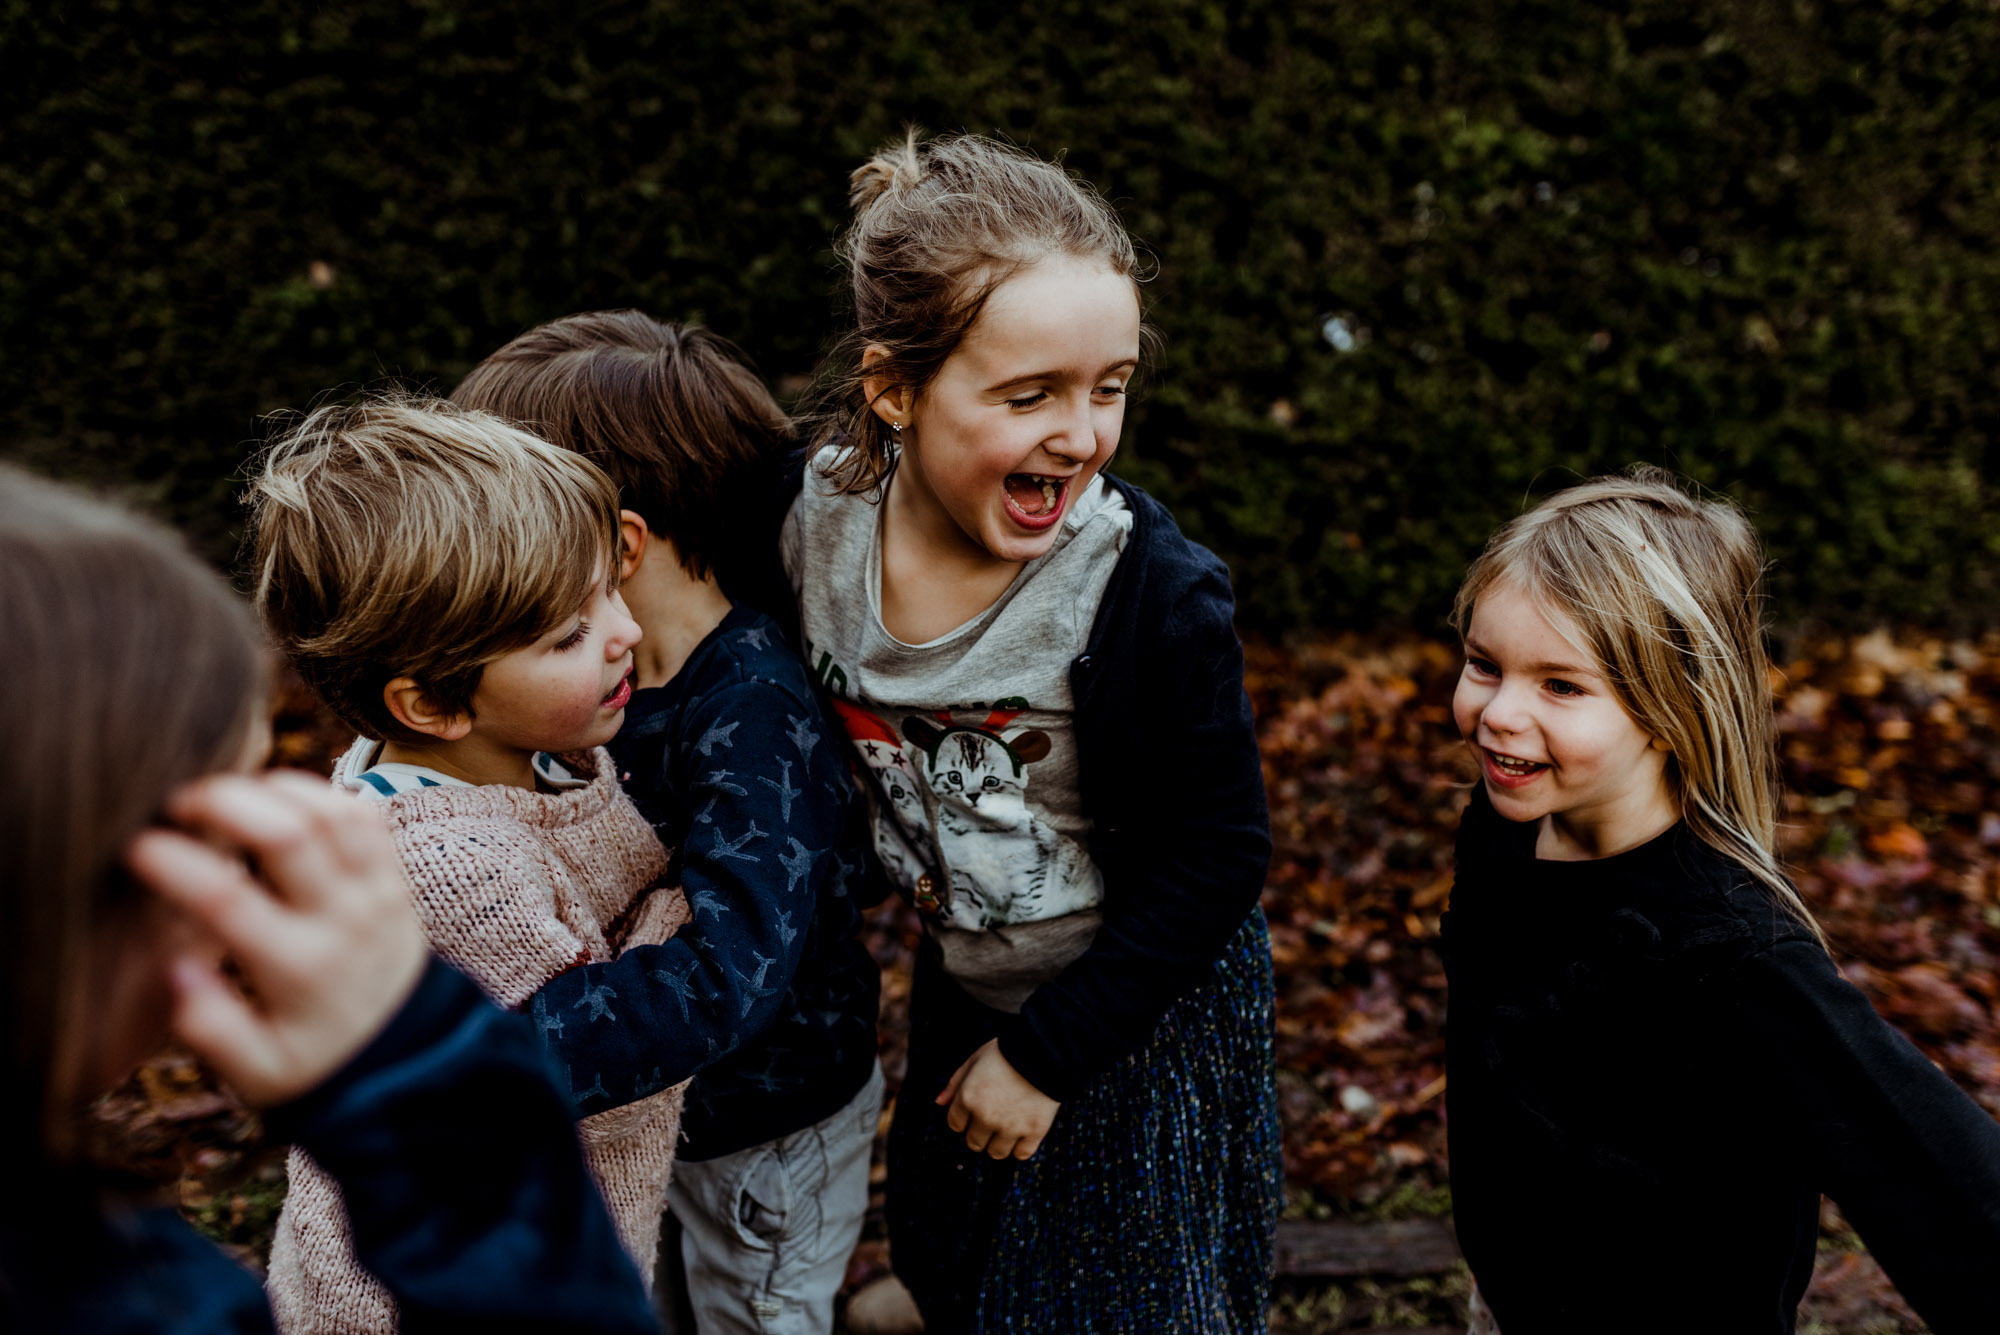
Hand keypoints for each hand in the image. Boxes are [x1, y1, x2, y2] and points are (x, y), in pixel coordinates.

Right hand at [124, 771, 427, 1106]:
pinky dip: (321, 793)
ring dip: (273, 788)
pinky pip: (366, 816)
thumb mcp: (261, 1074)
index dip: (175, 863)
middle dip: (224, 802)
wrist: (406, 1053)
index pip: (228, 901)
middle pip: (289, 835)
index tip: (135, 847)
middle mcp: (343, 921)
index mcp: (298, 970)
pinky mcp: (396, 877)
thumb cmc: (317, 1060)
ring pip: (331, 811)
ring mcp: (376, 892)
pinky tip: (279, 799)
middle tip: (176, 802)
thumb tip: (177, 969)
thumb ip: (214, 1030)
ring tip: (225, 795)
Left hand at [936, 1038, 1058, 1159]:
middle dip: (980, 1133)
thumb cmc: (1006, 1052)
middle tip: (993, 1119)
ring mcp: (1010, 1126)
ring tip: (1008, 1128)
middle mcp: (986, 1117)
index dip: (964, 1118)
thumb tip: (940, 1102)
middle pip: (974, 1143)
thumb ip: (955, 1083)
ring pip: (996, 1153)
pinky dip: (1020, 1147)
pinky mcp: (1034, 1131)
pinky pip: (1021, 1154)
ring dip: (999, 1143)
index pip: (956, 1125)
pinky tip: (1023, 1133)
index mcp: (968, 1098)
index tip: (976, 1111)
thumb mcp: (975, 1060)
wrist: (1043, 1049)